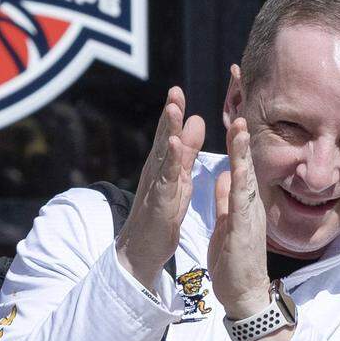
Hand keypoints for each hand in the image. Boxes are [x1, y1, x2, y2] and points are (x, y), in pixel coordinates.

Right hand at [115, 87, 204, 286]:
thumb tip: (195, 120)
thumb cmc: (161, 214)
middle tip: (174, 90)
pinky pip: (166, 178)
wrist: (144, 250)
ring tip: (173, 108)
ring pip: (163, 153)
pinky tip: (174, 145)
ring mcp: (156, 185)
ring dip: (168, 130)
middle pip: (164, 137)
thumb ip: (187, 152)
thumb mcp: (179, 178)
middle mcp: (156, 171)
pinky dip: (171, 161)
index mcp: (164, 165)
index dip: (174, 112)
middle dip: (169, 113)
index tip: (178, 90)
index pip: (170, 134)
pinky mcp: (160, 202)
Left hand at [207, 117, 269, 319]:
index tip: (234, 119)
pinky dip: (239, 183)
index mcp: (244, 202)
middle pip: (246, 166)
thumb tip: (225, 176)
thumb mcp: (227, 222)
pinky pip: (241, 202)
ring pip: (246, 178)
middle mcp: (251, 205)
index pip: (240, 167)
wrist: (244, 293)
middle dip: (242, 140)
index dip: (237, 144)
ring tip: (240, 128)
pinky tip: (237, 168)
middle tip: (240, 113)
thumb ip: (226, 199)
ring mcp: (250, 216)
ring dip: (242, 153)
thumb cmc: (236, 261)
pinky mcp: (244, 229)